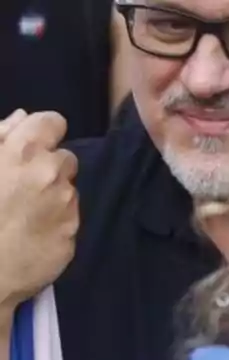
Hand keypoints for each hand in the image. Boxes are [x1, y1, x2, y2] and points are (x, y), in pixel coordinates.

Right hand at [0, 110, 78, 310]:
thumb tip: (22, 119)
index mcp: (25, 151)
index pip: (53, 122)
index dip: (42, 131)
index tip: (31, 144)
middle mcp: (53, 175)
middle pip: (65, 157)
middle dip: (47, 166)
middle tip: (21, 184)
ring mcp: (66, 206)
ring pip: (68, 188)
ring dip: (53, 193)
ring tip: (23, 210)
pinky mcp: (72, 235)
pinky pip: (69, 217)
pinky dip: (55, 219)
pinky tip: (31, 230)